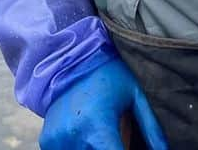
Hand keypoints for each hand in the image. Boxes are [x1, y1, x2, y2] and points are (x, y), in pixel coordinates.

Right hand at [40, 58, 168, 149]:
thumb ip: (150, 126)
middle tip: (116, 136)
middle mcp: (74, 136)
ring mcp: (57, 141)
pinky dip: (79, 148)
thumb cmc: (109, 74)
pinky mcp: (47, 142)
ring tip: (102, 133)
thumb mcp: (134, 94)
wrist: (72, 57)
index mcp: (97, 126)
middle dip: (112, 148)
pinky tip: (87, 136)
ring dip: (94, 148)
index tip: (127, 147)